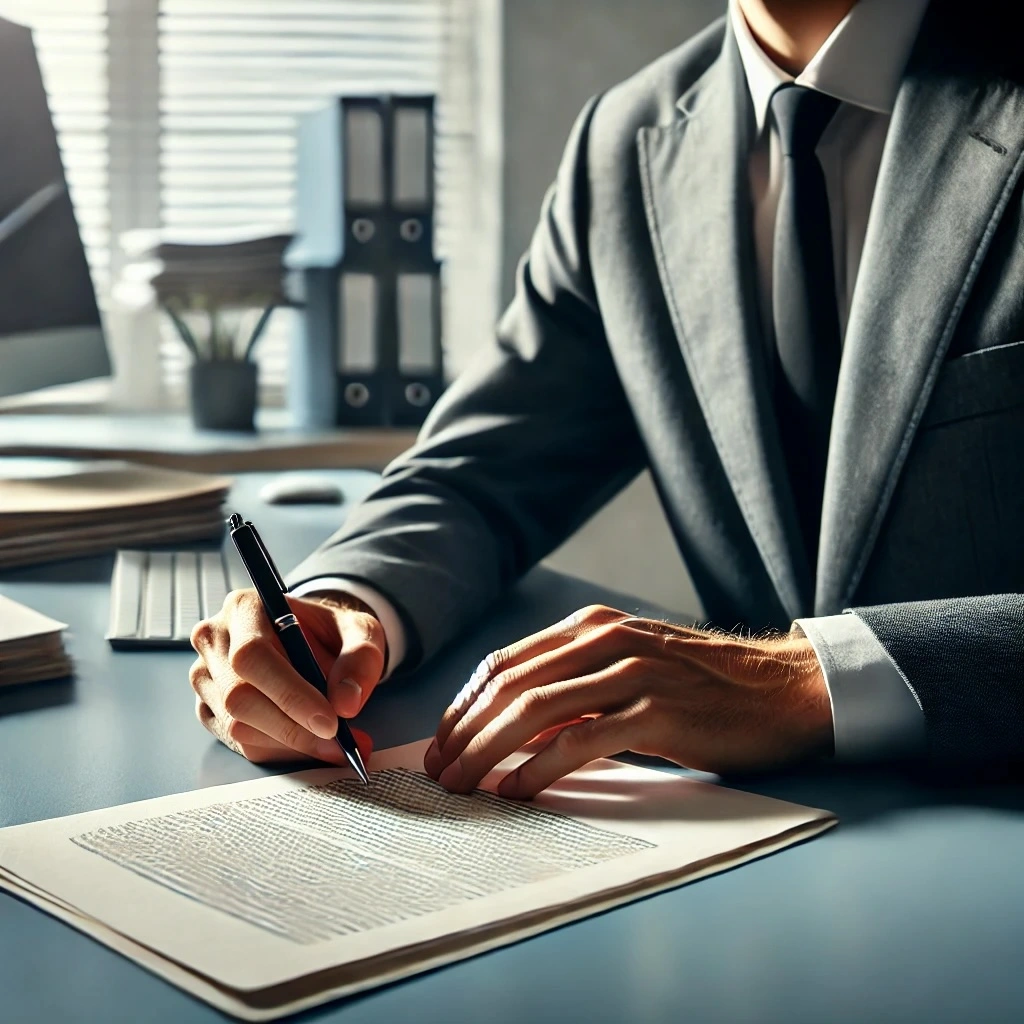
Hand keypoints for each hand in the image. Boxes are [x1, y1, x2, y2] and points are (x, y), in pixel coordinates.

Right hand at [189, 590, 383, 764]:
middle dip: (293, 728)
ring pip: (236, 726)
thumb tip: (346, 702)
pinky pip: (237, 743)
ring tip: (333, 744)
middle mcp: (215, 639)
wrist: (313, 643)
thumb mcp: (360, 631)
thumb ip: (361, 658)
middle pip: (238, 696)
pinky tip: (307, 743)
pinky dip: (279, 751)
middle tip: (338, 743)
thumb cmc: (330, 632)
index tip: (329, 722)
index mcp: (245, 608)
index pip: (253, 655)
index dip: (289, 693)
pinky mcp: (207, 708)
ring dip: (289, 744)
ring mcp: (205, 676)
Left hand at [423, 604, 831, 798]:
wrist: (779, 688)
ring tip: (465, 784)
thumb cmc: (700, 686)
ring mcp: (631, 672)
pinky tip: (519, 789)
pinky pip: (581, 741)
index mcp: (591, 626)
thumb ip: (573, 690)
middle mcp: (604, 639)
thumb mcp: (628, 670)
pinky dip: (541, 767)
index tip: (442, 741)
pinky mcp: (656, 711)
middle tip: (440, 770)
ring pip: (535, 710)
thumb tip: (512, 731)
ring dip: (489, 751)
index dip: (464, 704)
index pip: (504, 662)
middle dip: (465, 731)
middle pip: (510, 685)